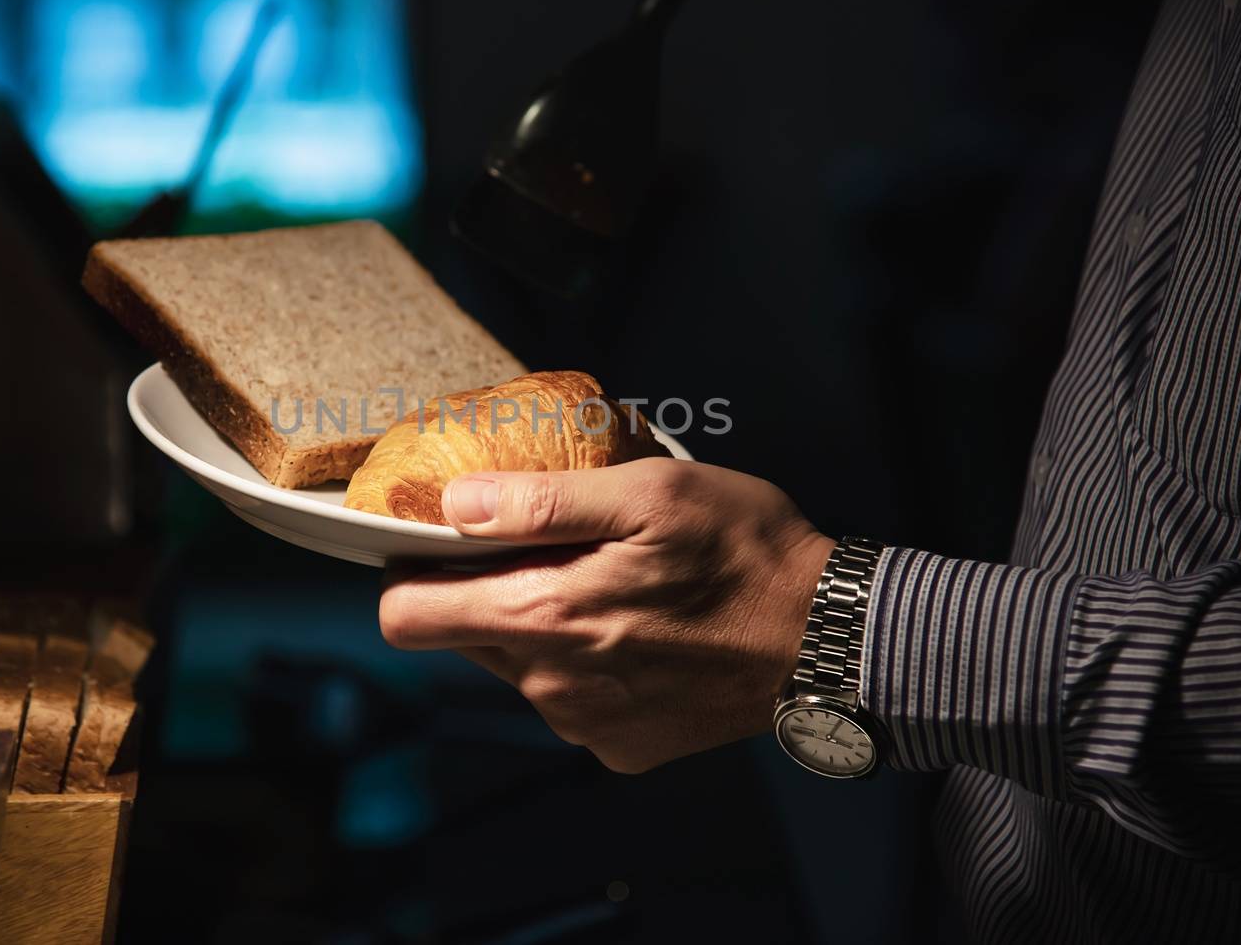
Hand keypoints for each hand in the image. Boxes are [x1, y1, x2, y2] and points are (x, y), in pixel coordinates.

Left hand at [378, 458, 834, 772]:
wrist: (832, 642)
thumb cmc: (748, 554)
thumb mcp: (652, 492)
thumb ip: (544, 500)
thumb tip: (454, 504)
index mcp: (546, 616)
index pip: (408, 617)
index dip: (407, 576)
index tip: (434, 545)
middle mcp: (552, 686)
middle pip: (467, 636)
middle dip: (491, 591)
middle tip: (555, 549)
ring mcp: (586, 726)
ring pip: (521, 666)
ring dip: (545, 626)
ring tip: (614, 586)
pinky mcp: (621, 748)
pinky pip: (571, 701)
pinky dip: (588, 666)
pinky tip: (642, 634)